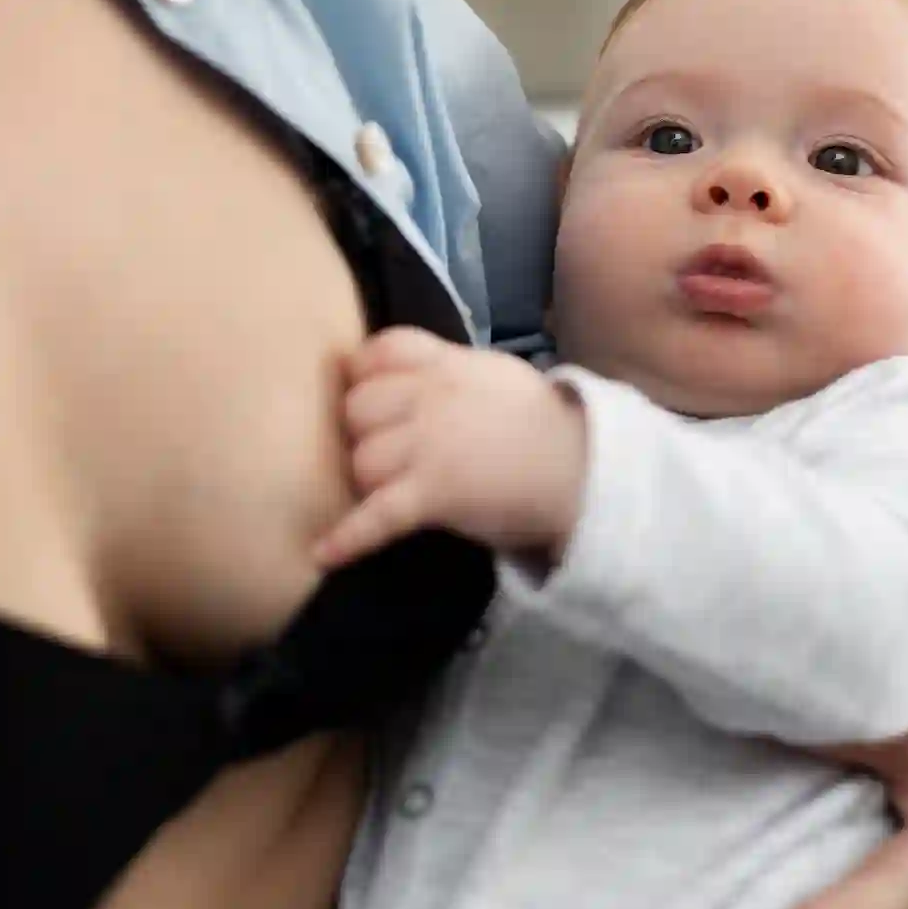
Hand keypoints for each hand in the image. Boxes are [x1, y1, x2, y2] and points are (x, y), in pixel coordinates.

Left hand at [312, 327, 587, 568]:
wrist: (585, 472)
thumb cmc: (538, 426)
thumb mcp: (491, 375)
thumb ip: (440, 369)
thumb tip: (387, 370)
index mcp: (447, 364)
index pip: (378, 353)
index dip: (364, 378)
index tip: (372, 398)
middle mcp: (432, 397)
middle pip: (358, 410)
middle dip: (366, 435)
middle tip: (392, 455)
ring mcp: (432, 445)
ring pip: (362, 461)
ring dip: (370, 482)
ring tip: (394, 493)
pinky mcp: (435, 494)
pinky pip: (378, 515)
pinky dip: (348, 538)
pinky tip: (322, 555)